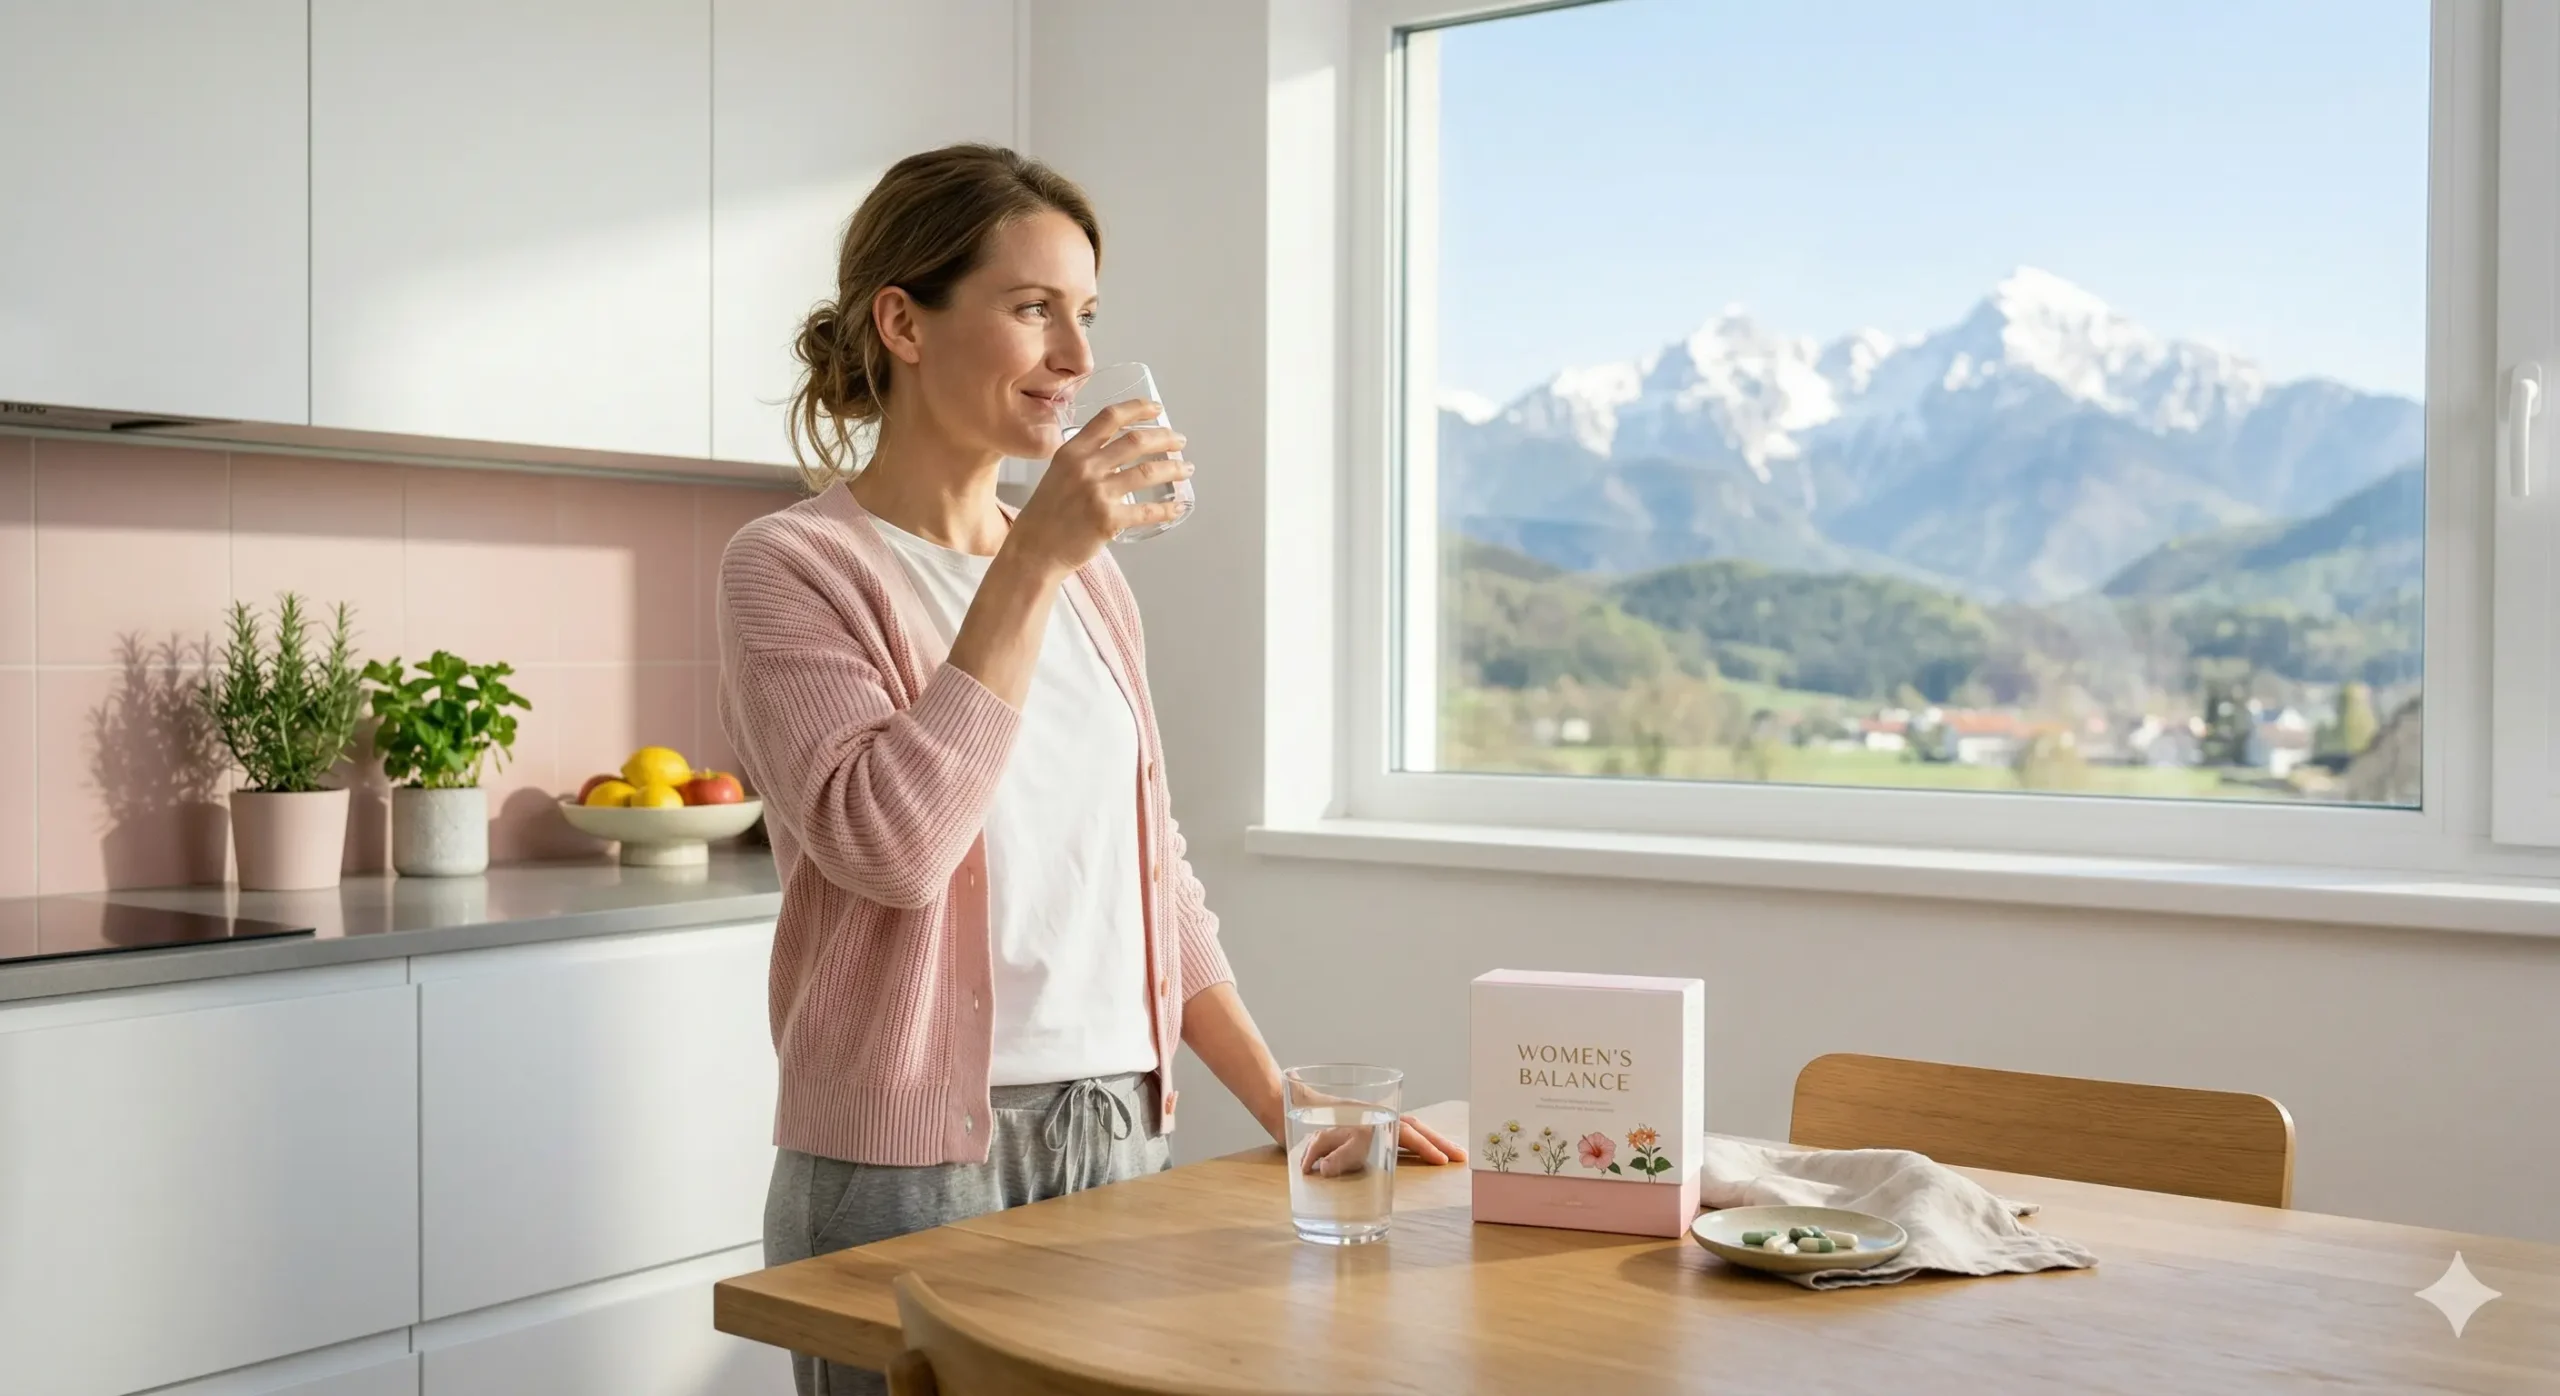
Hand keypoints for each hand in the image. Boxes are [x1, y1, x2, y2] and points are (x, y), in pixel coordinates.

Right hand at [1002, 398, 1192, 576]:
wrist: (1034, 550)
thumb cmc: (1046, 514)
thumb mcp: (1059, 473)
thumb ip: (1085, 459)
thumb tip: (1121, 451)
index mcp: (1072, 451)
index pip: (1109, 418)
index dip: (1137, 408)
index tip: (1156, 408)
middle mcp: (1085, 467)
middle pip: (1135, 441)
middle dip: (1164, 438)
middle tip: (1179, 442)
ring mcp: (1097, 493)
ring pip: (1147, 472)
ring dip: (1173, 469)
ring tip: (1185, 469)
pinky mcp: (1108, 520)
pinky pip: (1146, 511)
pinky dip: (1167, 509)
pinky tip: (1177, 507)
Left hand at [1300, 1113, 1469, 1176]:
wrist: (1285, 1102)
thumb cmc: (1298, 1118)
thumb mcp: (1310, 1137)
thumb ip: (1322, 1152)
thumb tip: (1327, 1171)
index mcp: (1368, 1117)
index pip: (1403, 1132)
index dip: (1422, 1146)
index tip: (1441, 1160)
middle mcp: (1375, 1117)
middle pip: (1413, 1128)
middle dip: (1438, 1142)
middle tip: (1461, 1158)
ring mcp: (1372, 1122)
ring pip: (1408, 1129)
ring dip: (1430, 1141)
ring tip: (1452, 1154)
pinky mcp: (1366, 1131)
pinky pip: (1395, 1135)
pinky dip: (1413, 1143)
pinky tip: (1423, 1152)